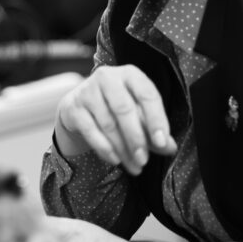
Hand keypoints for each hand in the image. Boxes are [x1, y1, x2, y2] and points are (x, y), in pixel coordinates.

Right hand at [54, 63, 177, 173]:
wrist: (80, 105)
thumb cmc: (116, 107)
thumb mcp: (138, 113)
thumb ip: (154, 129)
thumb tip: (169, 147)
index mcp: (130, 74)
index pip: (147, 95)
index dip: (156, 120)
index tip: (162, 142)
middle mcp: (108, 77)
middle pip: (125, 110)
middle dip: (136, 138)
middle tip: (144, 160)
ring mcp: (87, 90)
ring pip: (108, 124)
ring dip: (122, 149)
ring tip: (134, 166)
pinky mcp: (73, 106)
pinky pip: (91, 131)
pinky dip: (105, 148)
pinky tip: (115, 160)